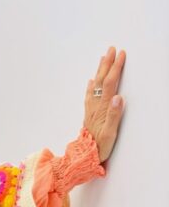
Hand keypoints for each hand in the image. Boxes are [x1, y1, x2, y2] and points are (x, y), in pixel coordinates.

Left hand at [83, 46, 125, 163]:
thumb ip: (114, 115)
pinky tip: (90, 81)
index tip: (121, 55)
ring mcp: (91, 110)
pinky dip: (90, 86)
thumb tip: (118, 97)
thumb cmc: (99, 148)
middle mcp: (95, 107)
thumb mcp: (110, 134)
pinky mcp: (88, 115)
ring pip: (94, 85)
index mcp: (102, 109)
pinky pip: (89, 96)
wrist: (84, 157)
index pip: (109, 84)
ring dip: (99, 71)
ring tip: (102, 59)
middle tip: (111, 49)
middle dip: (107, 64)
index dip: (115, 68)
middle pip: (100, 81)